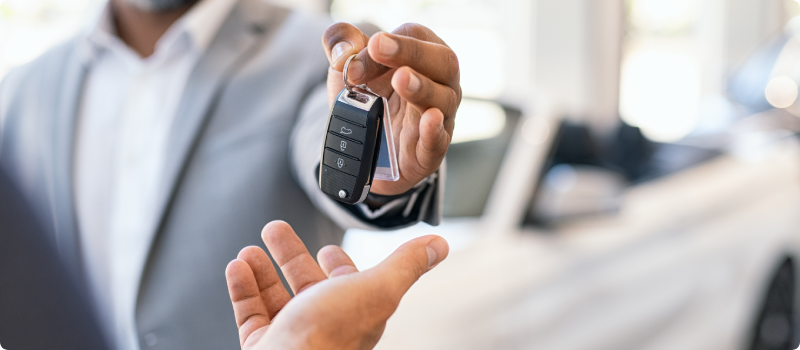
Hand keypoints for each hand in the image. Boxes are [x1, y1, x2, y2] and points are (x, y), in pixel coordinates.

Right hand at [225, 221, 448, 349]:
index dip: (339, 264)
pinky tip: (237, 267)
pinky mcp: (263, 346)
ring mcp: (291, 338)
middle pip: (306, 285)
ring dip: (263, 270)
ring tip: (250, 250)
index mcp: (355, 313)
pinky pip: (249, 314)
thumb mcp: (376, 288)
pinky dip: (243, 289)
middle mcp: (324, 326)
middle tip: (275, 230)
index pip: (349, 285)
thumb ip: (405, 265)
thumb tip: (437, 245)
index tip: (328, 249)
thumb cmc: (328, 336)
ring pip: (275, 299)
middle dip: (291, 255)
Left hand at [322, 23, 461, 195]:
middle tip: (380, 49)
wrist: (364, 146)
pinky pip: (439, 140)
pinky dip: (434, 130)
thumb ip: (340, 44)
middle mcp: (439, 83)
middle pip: (443, 62)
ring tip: (400, 80)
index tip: (368, 49)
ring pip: (444, 100)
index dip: (392, 42)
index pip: (415, 37)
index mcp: (422, 55)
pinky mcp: (431, 150)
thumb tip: (344, 50)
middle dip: (412, 53)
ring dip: (422, 88)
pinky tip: (429, 119)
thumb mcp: (347, 67)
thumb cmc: (366, 98)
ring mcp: (440, 117)